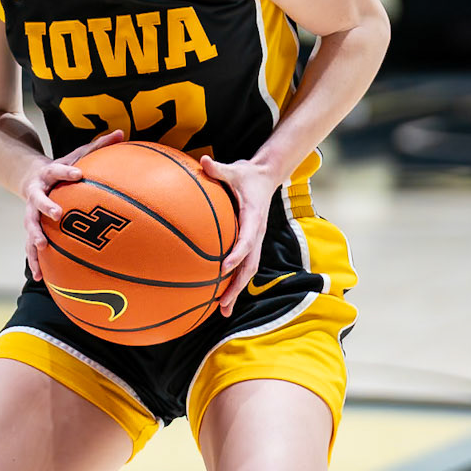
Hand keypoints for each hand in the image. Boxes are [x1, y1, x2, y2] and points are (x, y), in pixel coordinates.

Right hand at [22, 131, 124, 280]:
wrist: (28, 177)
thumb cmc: (61, 168)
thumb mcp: (76, 155)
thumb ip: (97, 146)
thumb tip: (121, 132)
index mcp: (48, 175)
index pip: (57, 170)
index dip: (66, 171)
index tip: (77, 174)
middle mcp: (36, 194)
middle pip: (38, 201)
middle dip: (46, 207)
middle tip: (57, 215)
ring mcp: (30, 213)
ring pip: (30, 228)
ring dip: (34, 239)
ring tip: (41, 250)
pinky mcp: (31, 229)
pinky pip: (32, 247)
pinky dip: (35, 262)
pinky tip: (41, 278)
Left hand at [199, 153, 275, 315]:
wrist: (266, 177)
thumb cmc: (247, 174)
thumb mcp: (235, 168)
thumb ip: (218, 168)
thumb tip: (203, 160)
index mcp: (254, 218)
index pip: (248, 240)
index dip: (237, 254)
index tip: (224, 267)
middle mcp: (257, 234)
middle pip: (249, 266)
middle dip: (236, 286)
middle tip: (222, 303)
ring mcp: (255, 242)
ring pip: (247, 271)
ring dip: (236, 291)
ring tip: (222, 311)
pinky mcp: (250, 244)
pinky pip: (242, 267)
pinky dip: (233, 283)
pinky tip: (219, 297)